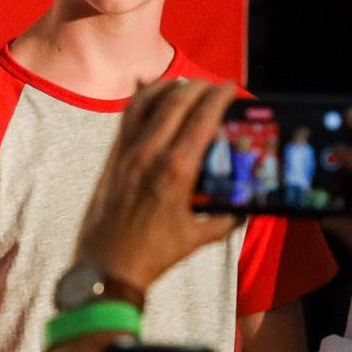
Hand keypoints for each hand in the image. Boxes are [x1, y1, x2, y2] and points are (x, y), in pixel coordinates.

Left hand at [70, 79, 241, 297]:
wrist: (107, 266)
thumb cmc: (153, 254)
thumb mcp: (198, 238)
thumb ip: (226, 219)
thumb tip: (244, 206)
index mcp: (176, 171)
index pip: (202, 118)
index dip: (218, 97)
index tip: (231, 88)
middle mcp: (150, 154)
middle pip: (176, 101)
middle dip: (199, 86)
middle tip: (213, 85)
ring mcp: (127, 153)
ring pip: (147, 102)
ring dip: (169, 87)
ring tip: (186, 85)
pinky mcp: (112, 157)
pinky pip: (127, 116)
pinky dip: (141, 99)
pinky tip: (150, 92)